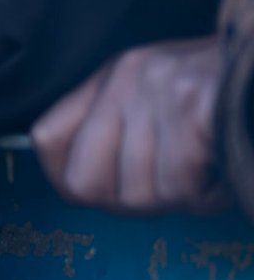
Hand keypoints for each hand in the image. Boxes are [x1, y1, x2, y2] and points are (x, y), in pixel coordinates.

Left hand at [32, 37, 231, 214]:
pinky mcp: (195, 104)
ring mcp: (160, 89)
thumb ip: (122, 134)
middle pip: (87, 184)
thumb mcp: (166, 100)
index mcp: (114, 75)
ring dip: (182, 199)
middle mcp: (128, 77)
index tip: (108, 189)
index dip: (73, 180)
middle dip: (131, 203)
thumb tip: (81, 187)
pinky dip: (209, 195)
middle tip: (171, 189)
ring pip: (140, 193)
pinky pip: (181, 183)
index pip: (47, 139)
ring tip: (207, 173)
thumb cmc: (231, 95)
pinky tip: (222, 173)